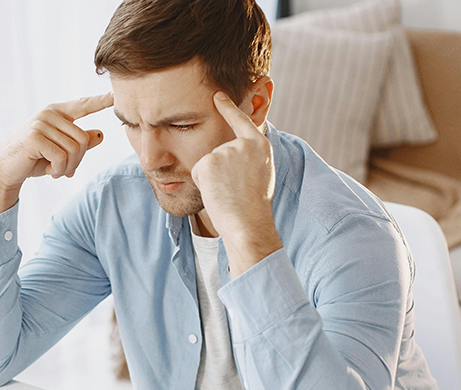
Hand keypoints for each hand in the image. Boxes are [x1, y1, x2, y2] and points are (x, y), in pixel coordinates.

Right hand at [0, 93, 113, 217]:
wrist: (4, 171)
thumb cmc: (32, 160)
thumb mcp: (59, 152)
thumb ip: (78, 143)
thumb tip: (101, 134)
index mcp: (56, 113)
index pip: (82, 105)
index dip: (100, 101)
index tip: (115, 95)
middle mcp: (49, 114)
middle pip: (83, 139)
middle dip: (77, 161)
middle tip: (65, 170)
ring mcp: (41, 123)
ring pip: (74, 149)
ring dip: (68, 167)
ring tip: (55, 171)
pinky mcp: (35, 137)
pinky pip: (62, 157)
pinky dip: (59, 170)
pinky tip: (48, 171)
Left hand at [191, 91, 281, 272]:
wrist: (247, 223)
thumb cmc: (254, 206)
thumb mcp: (261, 173)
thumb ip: (249, 156)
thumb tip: (233, 149)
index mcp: (260, 145)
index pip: (241, 121)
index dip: (228, 107)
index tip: (217, 94)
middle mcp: (242, 144)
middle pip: (219, 150)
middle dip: (221, 170)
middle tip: (235, 189)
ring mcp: (224, 151)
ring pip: (208, 162)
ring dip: (213, 178)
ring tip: (228, 192)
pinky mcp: (207, 161)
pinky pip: (198, 171)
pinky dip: (203, 183)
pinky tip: (217, 192)